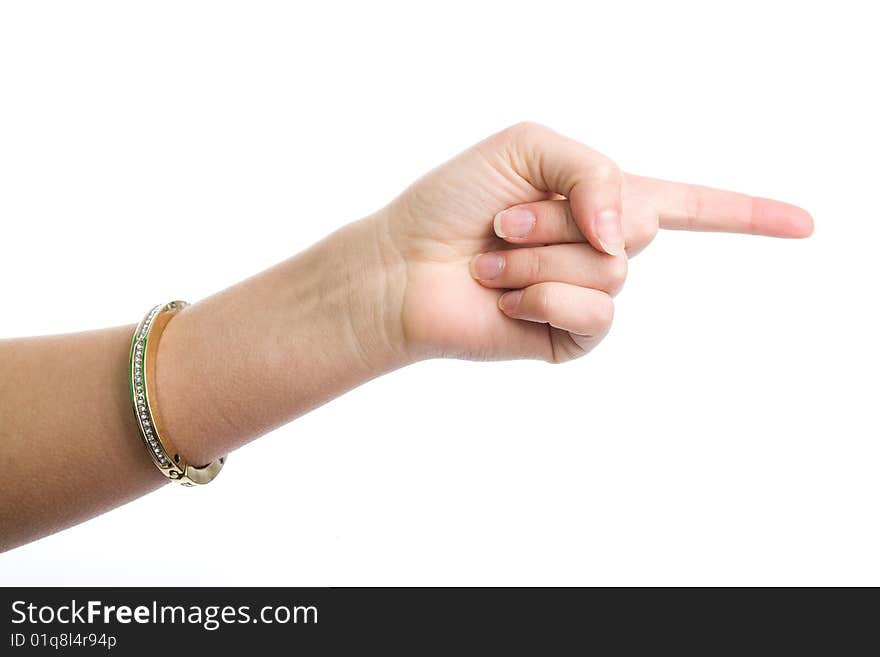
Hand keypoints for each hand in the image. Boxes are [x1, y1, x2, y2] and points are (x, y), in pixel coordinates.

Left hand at [374, 122, 811, 362]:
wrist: (404, 265)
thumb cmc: (456, 203)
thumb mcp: (530, 146)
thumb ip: (597, 172)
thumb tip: (626, 241)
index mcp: (602, 202)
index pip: (691, 206)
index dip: (748, 213)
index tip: (805, 224)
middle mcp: (603, 250)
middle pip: (640, 223)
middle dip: (559, 213)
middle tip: (503, 223)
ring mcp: (587, 295)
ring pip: (608, 269)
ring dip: (538, 255)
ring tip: (493, 261)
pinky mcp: (567, 336)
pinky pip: (590, 310)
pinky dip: (539, 293)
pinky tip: (502, 296)